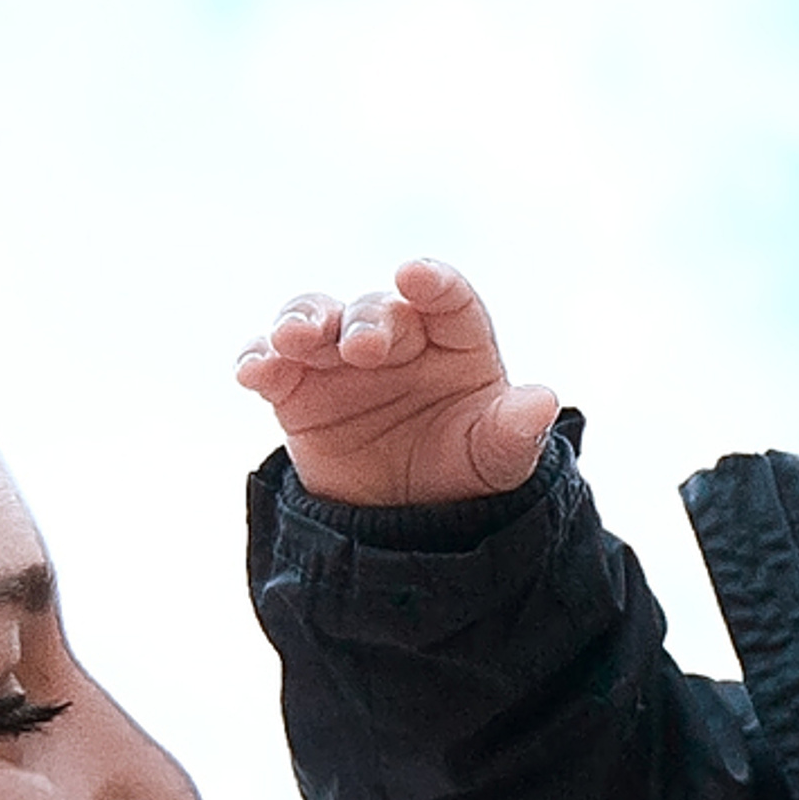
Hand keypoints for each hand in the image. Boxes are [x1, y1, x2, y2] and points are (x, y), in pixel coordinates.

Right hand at [236, 256, 560, 507]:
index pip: (447, 298)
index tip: (415, 277)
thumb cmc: (464, 473)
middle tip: (361, 346)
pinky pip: (271, 364)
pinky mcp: (295, 388)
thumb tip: (544, 401)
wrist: (410, 523)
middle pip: (376, 310)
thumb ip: (516, 430)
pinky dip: (258, 360)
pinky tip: (254, 371)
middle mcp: (396, 337)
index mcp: (453, 339)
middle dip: (365, 320)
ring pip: (314, 318)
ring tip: (293, 339)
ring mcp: (339, 358)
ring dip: (300, 320)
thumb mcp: (498, 459)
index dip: (433, 283)